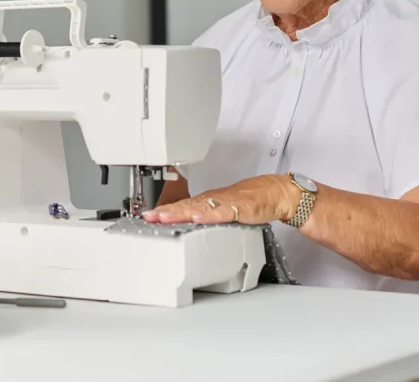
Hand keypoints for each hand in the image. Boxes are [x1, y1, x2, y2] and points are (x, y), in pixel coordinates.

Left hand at [142, 174, 297, 224]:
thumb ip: (204, 216)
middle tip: (148, 218)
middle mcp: (212, 200)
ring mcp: (225, 203)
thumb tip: (186, 225)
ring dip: (180, 213)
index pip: (181, 206)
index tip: (146, 217)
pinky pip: (222, 212)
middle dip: (165, 212)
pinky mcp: (239, 208)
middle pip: (185, 206)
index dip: (163, 211)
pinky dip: (209, 215)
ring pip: (199, 207)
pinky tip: (198, 218)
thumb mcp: (220, 209)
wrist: (272, 192)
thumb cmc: (247, 201)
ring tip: (164, 218)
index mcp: (206, 201)